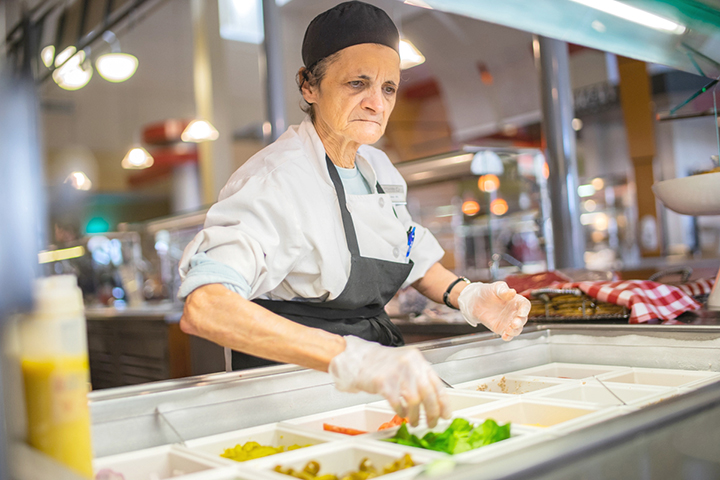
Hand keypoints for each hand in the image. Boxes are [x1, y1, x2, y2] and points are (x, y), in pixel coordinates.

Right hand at [329, 336, 450, 427]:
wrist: (360, 359)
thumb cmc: (383, 364)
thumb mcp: (406, 365)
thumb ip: (420, 378)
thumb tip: (436, 402)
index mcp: (418, 360)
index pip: (436, 383)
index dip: (443, 402)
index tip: (445, 414)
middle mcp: (409, 364)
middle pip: (427, 393)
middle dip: (432, 412)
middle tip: (432, 422)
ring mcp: (396, 372)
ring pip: (414, 400)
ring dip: (416, 416)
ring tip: (415, 421)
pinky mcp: (383, 382)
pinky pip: (397, 403)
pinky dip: (401, 412)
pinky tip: (402, 413)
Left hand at [458, 281, 530, 340]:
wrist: (475, 301)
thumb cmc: (488, 292)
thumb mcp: (495, 288)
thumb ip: (504, 291)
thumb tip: (512, 292)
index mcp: (516, 301)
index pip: (525, 305)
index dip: (525, 309)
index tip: (521, 313)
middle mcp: (514, 312)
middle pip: (523, 319)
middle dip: (520, 322)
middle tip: (514, 323)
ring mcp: (509, 321)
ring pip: (517, 329)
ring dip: (515, 331)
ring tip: (508, 330)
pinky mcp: (502, 328)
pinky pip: (508, 335)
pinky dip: (508, 337)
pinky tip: (504, 336)